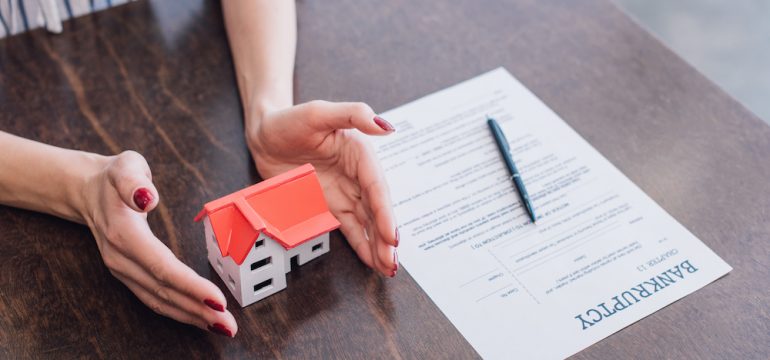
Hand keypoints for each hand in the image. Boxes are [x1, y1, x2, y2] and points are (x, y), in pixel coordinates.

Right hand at [79, 151, 236, 336]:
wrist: (86, 190)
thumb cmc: (114, 177)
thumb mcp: (125, 165)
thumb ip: (134, 180)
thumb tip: (147, 197)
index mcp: (124, 234)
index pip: (161, 266)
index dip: (190, 285)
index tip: (217, 299)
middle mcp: (121, 259)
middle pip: (164, 290)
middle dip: (198, 309)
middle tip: (229, 324)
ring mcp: (122, 270)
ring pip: (159, 300)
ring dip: (191, 317)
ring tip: (221, 326)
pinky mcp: (128, 275)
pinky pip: (154, 299)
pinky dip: (179, 311)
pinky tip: (200, 318)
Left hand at [245, 101, 398, 275]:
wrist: (264, 134)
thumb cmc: (290, 119)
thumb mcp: (319, 112)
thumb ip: (354, 114)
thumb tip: (386, 127)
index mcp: (360, 153)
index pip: (376, 187)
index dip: (385, 212)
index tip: (391, 235)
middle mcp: (356, 175)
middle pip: (375, 209)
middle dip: (385, 237)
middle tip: (391, 262)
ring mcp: (344, 192)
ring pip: (366, 222)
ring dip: (378, 245)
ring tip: (388, 268)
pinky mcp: (330, 205)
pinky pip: (349, 227)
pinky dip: (361, 244)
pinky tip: (372, 260)